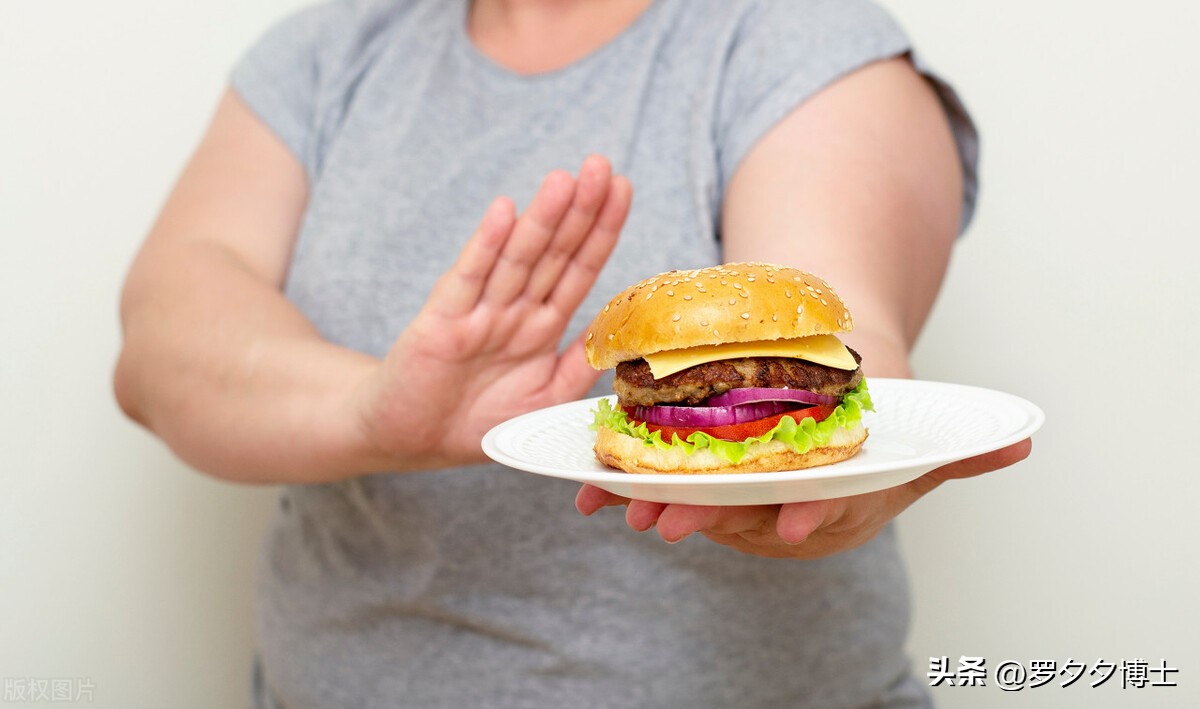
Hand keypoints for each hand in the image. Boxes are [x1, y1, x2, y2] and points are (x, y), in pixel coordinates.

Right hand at [357, 155, 631, 469]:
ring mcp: (478, 313)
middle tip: (602, 166)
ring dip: (541, 219)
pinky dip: (486, 247)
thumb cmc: (475, 420)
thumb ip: (580, 366)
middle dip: (579, 211)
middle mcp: (513, 311)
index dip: (601, 230)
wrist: (409, 440)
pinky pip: (468, 280)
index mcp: (541, 326)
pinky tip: (504, 212)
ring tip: (564, 180)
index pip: (578, 269)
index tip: (623, 190)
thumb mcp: (545, 399)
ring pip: (517, 259)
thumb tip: (622, 335)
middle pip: (552, 253)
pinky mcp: (442, 324)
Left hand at [575, 440, 1031, 558]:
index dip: (809, 516)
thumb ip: (959, 445)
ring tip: (616, 503)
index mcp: (834, 504)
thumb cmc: (867, 421)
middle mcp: (780, 512)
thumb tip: (1023, 440)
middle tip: (668, 523)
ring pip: (693, 506)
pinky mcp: (691, 483)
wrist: (823, 403)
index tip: (791, 523)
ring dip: (653, 505)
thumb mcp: (914, 432)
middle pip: (743, 515)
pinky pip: (653, 491)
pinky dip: (617, 489)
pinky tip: (584, 493)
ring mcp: (733, 502)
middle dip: (706, 518)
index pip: (823, 513)